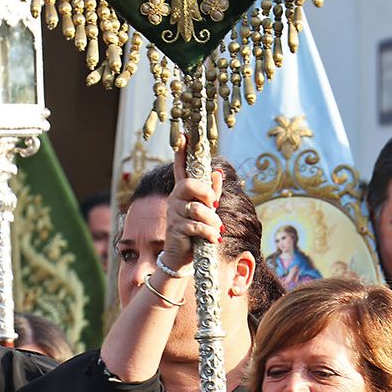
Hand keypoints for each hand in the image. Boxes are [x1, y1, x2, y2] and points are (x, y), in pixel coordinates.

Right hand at [160, 137, 224, 273]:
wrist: (183, 257)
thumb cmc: (196, 232)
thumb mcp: (207, 211)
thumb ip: (212, 192)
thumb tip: (217, 172)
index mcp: (183, 192)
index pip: (181, 168)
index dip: (182, 152)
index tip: (184, 134)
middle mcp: (175, 199)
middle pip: (189, 184)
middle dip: (206, 194)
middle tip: (214, 206)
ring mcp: (173, 213)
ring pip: (198, 209)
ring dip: (213, 221)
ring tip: (217, 230)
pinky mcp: (176, 229)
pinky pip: (197, 226)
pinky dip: (210, 233)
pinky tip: (214, 239)